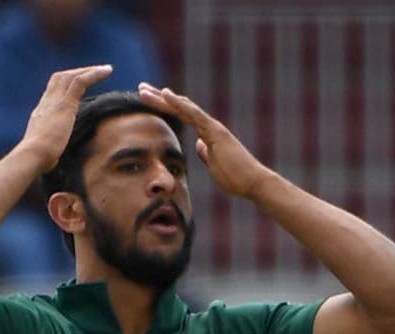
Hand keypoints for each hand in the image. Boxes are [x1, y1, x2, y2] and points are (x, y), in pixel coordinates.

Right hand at [16, 66, 113, 166]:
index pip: (52, 92)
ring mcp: (55, 101)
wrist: (33, 155)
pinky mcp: (65, 104)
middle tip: (94, 72)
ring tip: (105, 70)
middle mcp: (47, 102)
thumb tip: (51, 160)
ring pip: (71, 76)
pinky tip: (107, 72)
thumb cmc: (39, 160)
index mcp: (41, 113)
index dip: (64, 85)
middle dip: (77, 72)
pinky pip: (80, 81)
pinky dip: (94, 74)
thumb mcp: (44, 151)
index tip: (78, 85)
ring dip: (89, 71)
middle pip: (60, 78)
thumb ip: (49, 149)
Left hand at [137, 84, 272, 198]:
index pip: (183, 115)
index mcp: (207, 134)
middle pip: (180, 106)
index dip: (165, 107)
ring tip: (144, 89)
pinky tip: (166, 94)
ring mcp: (212, 127)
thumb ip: (206, 154)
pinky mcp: (214, 132)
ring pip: (184, 106)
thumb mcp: (214, 166)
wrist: (252, 183)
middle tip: (141, 88)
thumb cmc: (236, 178)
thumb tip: (199, 146)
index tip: (149, 100)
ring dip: (162, 97)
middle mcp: (209, 126)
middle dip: (160, 97)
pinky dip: (179, 103)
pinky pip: (194, 114)